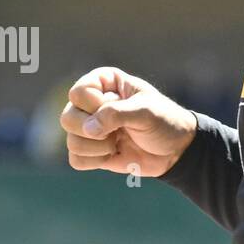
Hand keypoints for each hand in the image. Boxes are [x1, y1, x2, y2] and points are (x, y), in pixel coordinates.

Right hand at [60, 66, 198, 177]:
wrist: (176, 150)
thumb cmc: (164, 121)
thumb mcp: (145, 111)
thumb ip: (115, 114)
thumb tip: (88, 129)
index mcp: (102, 82)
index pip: (78, 93)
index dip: (96, 106)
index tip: (121, 109)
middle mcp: (90, 103)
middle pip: (67, 118)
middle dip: (93, 131)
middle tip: (117, 132)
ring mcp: (88, 128)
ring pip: (70, 141)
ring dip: (97, 148)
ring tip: (118, 143)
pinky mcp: (91, 151)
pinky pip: (75, 159)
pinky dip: (94, 161)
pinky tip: (113, 155)